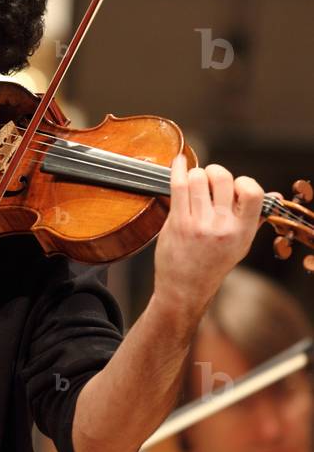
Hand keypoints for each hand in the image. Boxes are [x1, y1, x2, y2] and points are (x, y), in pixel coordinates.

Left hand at [153, 156, 263, 319]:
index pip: (252, 191)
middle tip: (208, 182)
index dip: (242, 181)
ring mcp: (198, 225)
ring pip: (198, 178)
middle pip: (222, 178)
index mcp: (243, 231)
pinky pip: (177, 185)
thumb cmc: (212, 264)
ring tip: (193, 185)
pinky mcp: (177, 223)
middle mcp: (222, 227)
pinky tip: (178, 162)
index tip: (232, 187)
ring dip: (195, 175)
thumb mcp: (240, 244)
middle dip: (214, 173)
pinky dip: (177, 169)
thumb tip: (274, 196)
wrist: (185, 289)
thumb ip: (256, 218)